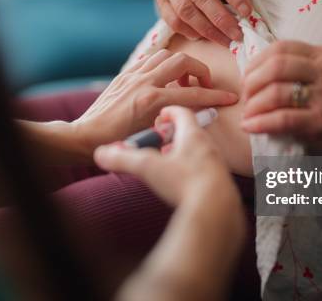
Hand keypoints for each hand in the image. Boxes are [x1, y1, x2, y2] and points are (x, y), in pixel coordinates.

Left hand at [73, 50, 238, 148]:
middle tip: (203, 85)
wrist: (87, 136)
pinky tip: (166, 79)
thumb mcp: (153, 134)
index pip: (193, 93)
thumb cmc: (120, 141)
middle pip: (183, 61)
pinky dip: (164, 65)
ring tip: (184, 82)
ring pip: (167, 55)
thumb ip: (179, 119)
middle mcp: (144, 82)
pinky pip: (150, 59)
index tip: (230, 98)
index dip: (215, 96)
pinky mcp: (125, 74)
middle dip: (200, 70)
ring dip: (181, 65)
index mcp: (152, 99)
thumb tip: (203, 112)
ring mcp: (133, 75)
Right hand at [94, 106, 235, 205]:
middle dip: (174, 134)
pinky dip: (191, 170)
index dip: (170, 111)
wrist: (216, 210)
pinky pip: (205, 170)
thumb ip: (124, 159)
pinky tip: (181, 182)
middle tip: (161, 140)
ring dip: (183, 153)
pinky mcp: (220, 182)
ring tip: (169, 162)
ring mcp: (216, 164)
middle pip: (191, 132)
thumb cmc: (185, 183)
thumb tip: (102, 154)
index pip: (183, 113)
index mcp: (193, 136)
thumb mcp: (149, 168)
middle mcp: (208, 147)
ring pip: (199, 151)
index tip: (161, 115)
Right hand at [156, 0, 252, 46]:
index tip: (247, 12)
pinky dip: (190, 32)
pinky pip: (174, 21)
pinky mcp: (162, 0)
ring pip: (186, 11)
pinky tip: (204, 37)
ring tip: (225, 40)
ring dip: (208, 30)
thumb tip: (246, 15)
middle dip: (221, 19)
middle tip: (237, 34)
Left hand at [241, 41, 321, 153]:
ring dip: (253, 104)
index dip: (257, 62)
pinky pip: (283, 118)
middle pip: (275, 66)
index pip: (282, 48)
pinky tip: (250, 127)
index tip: (248, 77)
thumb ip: (304, 69)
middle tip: (245, 97)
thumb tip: (261, 71)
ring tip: (247, 114)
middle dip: (251, 82)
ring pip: (276, 91)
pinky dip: (261, 122)